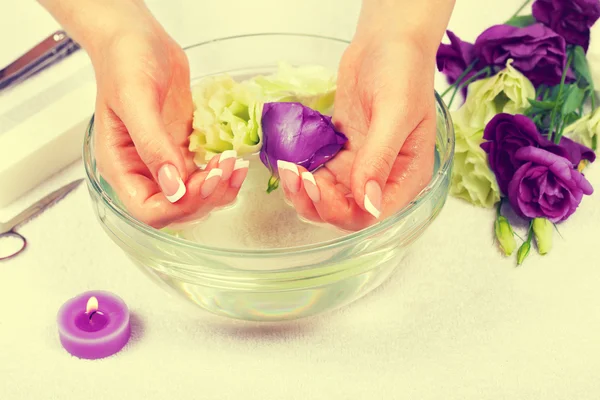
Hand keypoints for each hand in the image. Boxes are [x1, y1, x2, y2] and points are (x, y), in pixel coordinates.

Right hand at [85, 2, 247, 227]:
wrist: (138, 37)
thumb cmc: (125, 62)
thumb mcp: (135, 100)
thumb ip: (152, 146)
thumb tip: (173, 187)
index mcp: (122, 166)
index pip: (149, 210)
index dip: (180, 205)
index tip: (204, 181)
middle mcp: (143, 170)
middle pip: (176, 209)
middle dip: (205, 196)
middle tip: (227, 168)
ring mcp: (165, 161)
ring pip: (194, 195)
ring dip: (219, 188)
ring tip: (235, 164)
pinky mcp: (182, 149)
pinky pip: (204, 174)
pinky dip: (222, 173)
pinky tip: (234, 159)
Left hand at [279, 35, 437, 230]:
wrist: (388, 41)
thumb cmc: (402, 71)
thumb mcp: (396, 112)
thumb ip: (379, 158)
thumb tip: (367, 202)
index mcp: (406, 177)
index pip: (370, 215)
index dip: (340, 210)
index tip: (317, 184)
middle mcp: (383, 178)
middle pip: (345, 211)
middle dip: (316, 201)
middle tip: (295, 174)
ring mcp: (361, 165)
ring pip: (328, 197)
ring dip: (304, 191)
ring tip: (288, 168)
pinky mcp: (342, 152)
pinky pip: (319, 174)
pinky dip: (302, 174)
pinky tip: (288, 160)